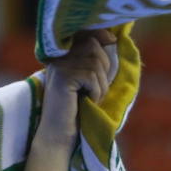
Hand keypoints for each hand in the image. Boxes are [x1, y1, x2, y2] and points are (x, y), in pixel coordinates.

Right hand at [18, 29, 116, 170]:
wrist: (59, 136)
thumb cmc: (77, 112)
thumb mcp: (87, 81)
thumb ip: (94, 61)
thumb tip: (112, 38)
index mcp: (62, 56)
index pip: (85, 34)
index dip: (100, 34)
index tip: (112, 40)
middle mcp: (58, 58)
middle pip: (93, 46)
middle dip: (104, 67)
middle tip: (97, 89)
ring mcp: (59, 67)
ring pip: (95, 62)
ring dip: (101, 84)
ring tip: (91, 98)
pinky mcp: (63, 78)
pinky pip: (91, 76)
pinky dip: (96, 92)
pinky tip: (86, 102)